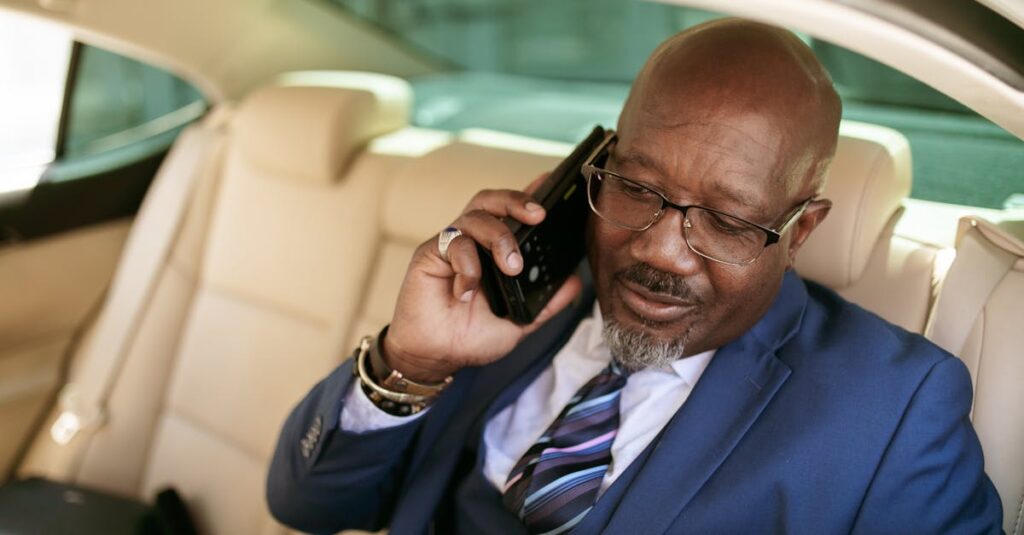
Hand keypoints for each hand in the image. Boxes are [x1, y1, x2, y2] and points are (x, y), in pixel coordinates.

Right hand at [383, 174, 583, 382]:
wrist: (434, 357)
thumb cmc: (469, 337)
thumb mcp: (518, 322)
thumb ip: (546, 303)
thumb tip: (575, 283)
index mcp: (490, 251)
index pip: (510, 214)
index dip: (527, 194)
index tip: (550, 182)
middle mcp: (471, 241)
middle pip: (490, 201)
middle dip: (516, 200)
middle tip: (538, 216)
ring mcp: (450, 245)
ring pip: (476, 216)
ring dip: (500, 237)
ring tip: (512, 267)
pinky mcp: (429, 254)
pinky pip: (454, 243)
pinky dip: (469, 267)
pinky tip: (468, 292)